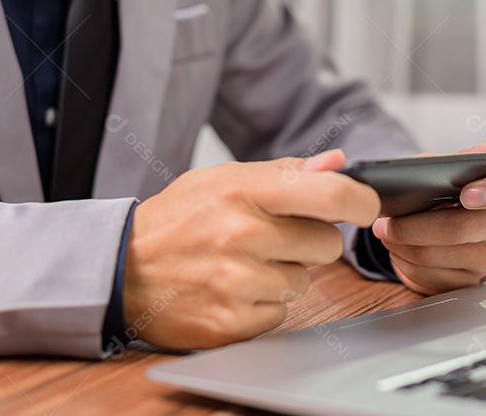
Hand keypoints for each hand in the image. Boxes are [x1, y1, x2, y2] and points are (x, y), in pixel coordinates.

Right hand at [122, 150, 378, 349]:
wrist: (119, 269)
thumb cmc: (178, 219)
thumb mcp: (223, 178)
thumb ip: (285, 171)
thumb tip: (338, 163)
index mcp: (244, 190)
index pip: (331, 196)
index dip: (362, 202)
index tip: (365, 206)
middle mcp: (241, 234)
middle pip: (326, 244)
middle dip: (311, 242)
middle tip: (275, 237)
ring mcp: (236, 282)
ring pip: (303, 281)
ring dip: (284, 274)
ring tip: (243, 263)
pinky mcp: (229, 322)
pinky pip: (279, 313)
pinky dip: (263, 304)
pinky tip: (233, 289)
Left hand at [371, 137, 485, 294]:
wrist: (424, 225)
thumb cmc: (437, 188)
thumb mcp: (443, 167)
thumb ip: (461, 158)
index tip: (466, 194)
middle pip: (461, 228)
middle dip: (414, 225)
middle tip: (386, 220)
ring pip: (438, 255)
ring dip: (402, 243)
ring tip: (386, 231)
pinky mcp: (468, 282)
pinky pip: (431, 277)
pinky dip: (404, 263)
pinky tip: (399, 249)